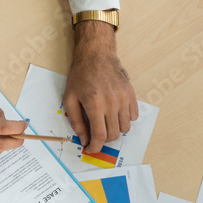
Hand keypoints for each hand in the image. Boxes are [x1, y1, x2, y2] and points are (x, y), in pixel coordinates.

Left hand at [63, 21, 137, 152]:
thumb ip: (77, 121)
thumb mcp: (70, 98)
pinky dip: (125, 120)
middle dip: (103, 140)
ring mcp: (124, 98)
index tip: (91, 148)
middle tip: (96, 136)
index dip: (95, 146)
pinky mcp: (131, 94)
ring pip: (125, 127)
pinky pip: (133, 116)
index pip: (100, 135)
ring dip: (115, 131)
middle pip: (113, 134)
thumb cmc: (81, 75)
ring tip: (105, 124)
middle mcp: (111, 102)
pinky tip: (115, 114)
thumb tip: (84, 139)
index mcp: (94, 103)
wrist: (96, 54)